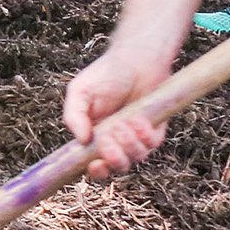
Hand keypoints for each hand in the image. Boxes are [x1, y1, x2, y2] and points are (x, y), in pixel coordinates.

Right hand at [61, 46, 173, 179]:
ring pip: (136, 157)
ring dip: (129, 143)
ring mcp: (137, 137)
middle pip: (117, 166)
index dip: (95, 170)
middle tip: (109, 137)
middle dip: (114, 157)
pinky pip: (152, 144)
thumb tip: (81, 141)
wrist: (136, 59)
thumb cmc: (106, 73)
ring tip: (124, 121)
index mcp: (95, 134)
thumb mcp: (80, 91)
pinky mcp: (155, 131)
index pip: (94, 162)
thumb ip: (74, 115)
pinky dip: (145, 135)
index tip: (95, 165)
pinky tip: (138, 118)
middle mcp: (116, 140)